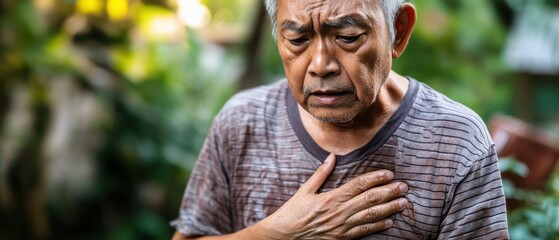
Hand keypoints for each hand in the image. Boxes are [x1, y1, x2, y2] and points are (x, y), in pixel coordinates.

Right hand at [257, 154, 408, 239]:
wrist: (284, 237)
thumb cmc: (293, 212)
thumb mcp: (304, 190)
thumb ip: (321, 174)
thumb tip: (332, 156)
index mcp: (331, 198)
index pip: (358, 185)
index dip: (375, 178)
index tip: (389, 173)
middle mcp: (339, 212)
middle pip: (369, 199)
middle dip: (389, 192)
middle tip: (404, 186)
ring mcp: (342, 227)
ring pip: (370, 216)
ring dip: (389, 209)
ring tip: (403, 202)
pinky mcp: (342, 238)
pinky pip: (363, 232)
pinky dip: (378, 227)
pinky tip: (390, 221)